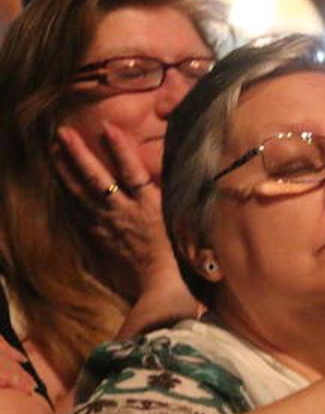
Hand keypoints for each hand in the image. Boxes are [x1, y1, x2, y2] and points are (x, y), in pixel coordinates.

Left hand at [51, 122, 187, 304]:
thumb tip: (161, 176)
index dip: (120, 149)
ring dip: (65, 171)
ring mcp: (108, 225)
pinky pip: (80, 213)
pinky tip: (61, 183)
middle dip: (80, 154)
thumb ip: (168, 197)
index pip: (132, 172)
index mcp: (150, 207)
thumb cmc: (179, 255)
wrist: (162, 286)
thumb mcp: (181, 221)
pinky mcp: (100, 237)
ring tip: (54, 150)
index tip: (107, 127)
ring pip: (81, 194)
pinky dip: (69, 196)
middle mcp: (125, 212)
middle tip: (63, 132)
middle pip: (98, 179)